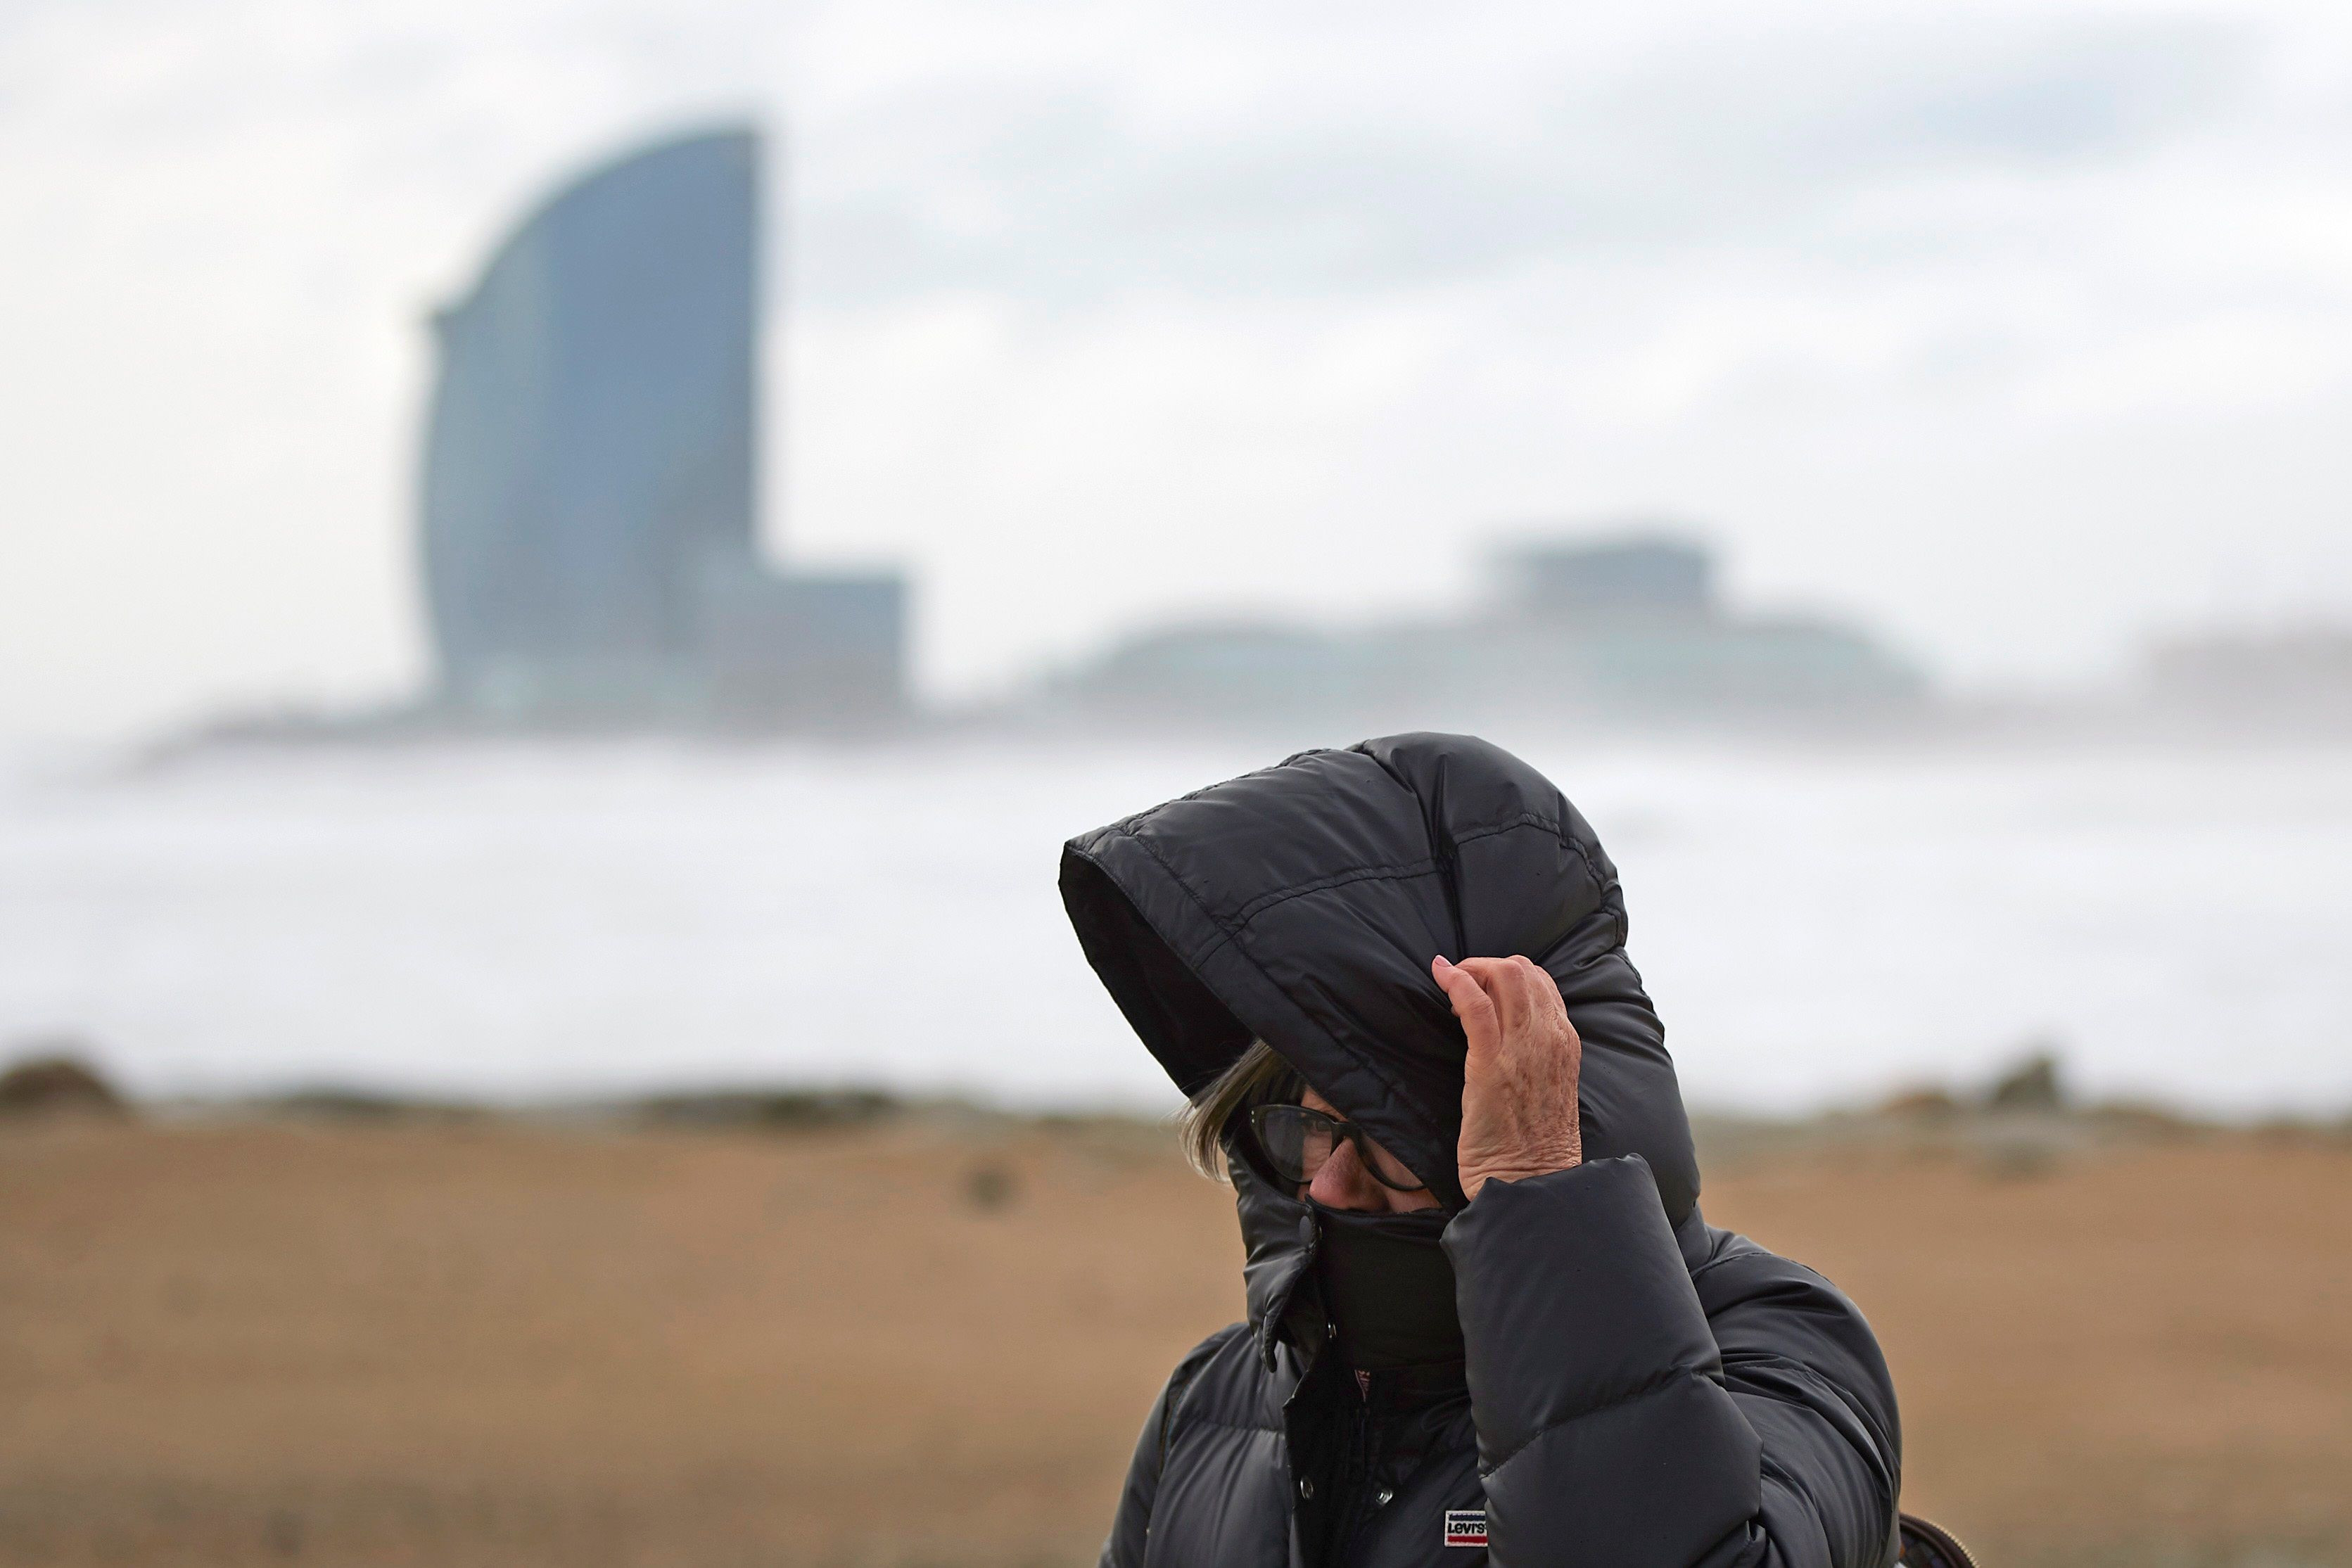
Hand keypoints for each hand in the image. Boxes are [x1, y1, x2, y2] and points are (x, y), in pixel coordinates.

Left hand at [1434, 954, 1582, 1202]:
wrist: (1531, 1183)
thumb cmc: (1533, 1146)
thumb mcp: (1547, 1090)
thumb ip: (1537, 1058)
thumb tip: (1506, 1035)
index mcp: (1565, 1043)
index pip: (1543, 983)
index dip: (1508, 975)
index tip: (1484, 990)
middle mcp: (1549, 1038)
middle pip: (1523, 971)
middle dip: (1487, 966)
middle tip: (1463, 986)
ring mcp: (1523, 1048)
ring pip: (1504, 976)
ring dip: (1471, 969)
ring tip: (1451, 986)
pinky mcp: (1491, 1063)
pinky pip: (1475, 1004)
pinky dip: (1455, 980)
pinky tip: (1441, 977)